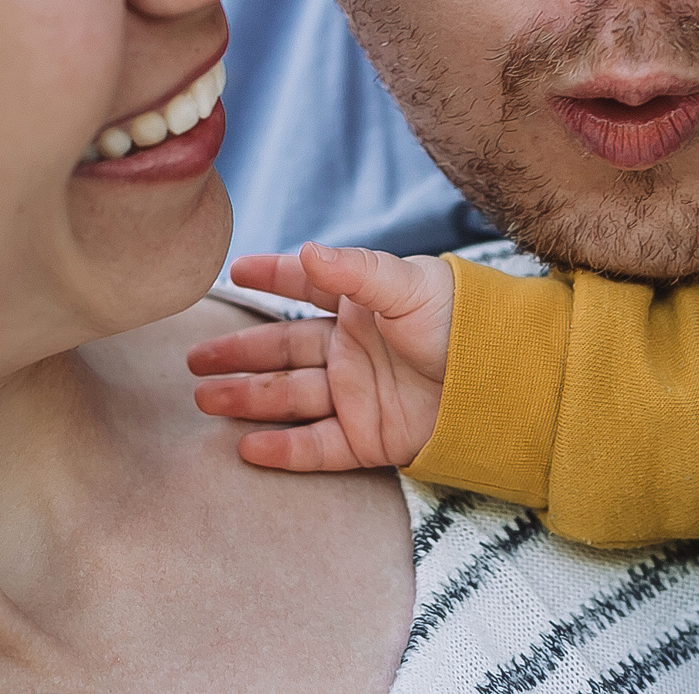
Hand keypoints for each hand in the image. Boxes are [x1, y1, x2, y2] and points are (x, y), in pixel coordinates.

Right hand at [186, 242, 455, 471]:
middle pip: (284, 349)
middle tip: (194, 358)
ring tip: (203, 397)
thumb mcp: (408, 286)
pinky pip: (318, 446)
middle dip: (240, 352)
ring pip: (290, 397)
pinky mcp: (370, 438)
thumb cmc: (463, 320)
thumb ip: (355, 272)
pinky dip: (283, 449)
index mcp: (363, 306)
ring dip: (247, 398)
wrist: (504, 377)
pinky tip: (245, 448)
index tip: (234, 271)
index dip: (272, 277)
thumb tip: (304, 249)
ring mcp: (358, 395)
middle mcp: (353, 349)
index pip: (306, 286)